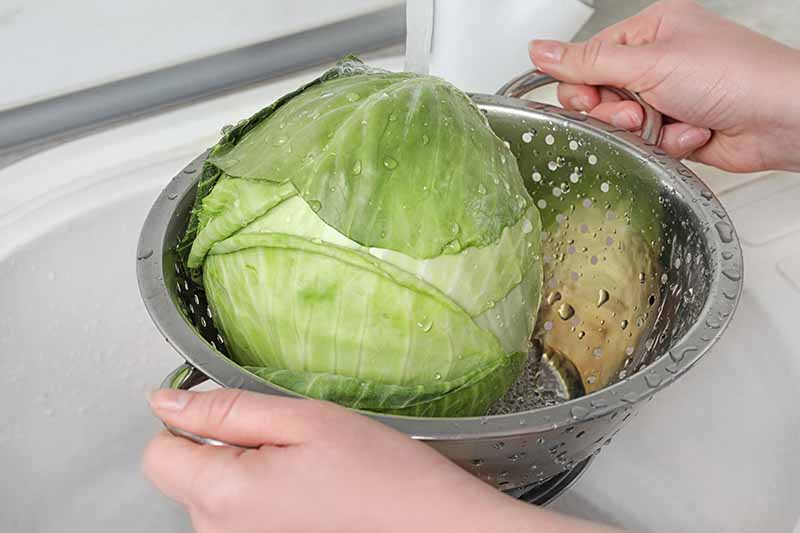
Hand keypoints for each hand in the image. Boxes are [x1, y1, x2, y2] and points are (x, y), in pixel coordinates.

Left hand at [143, 389, 619, 532]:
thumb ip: (227, 410)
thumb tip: (165, 402)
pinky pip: (238, 519)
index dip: (192, 423)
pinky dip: (261, 500)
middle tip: (290, 445)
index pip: (158, 452)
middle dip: (223, 450)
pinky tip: (307, 496)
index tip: (238, 417)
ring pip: (212, 497)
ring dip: (245, 475)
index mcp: (223, 496)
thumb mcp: (304, 420)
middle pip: (184, 476)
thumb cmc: (380, 475)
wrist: (430, 525)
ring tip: (305, 471)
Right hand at [528, 0, 799, 171]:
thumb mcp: (649, 62)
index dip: (582, 85)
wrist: (782, 118)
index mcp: (650, 31)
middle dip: (616, 111)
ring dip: (646, 130)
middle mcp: (658, 62)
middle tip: (636, 112)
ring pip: (623, 125)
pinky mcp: (678, 128)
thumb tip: (540, 51)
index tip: (588, 100)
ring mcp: (669, 96)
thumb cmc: (734, 74)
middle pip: (602, 95)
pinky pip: (649, 143)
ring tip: (671, 120)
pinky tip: (693, 132)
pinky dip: (669, 143)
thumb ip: (588, 62)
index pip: (589, 59)